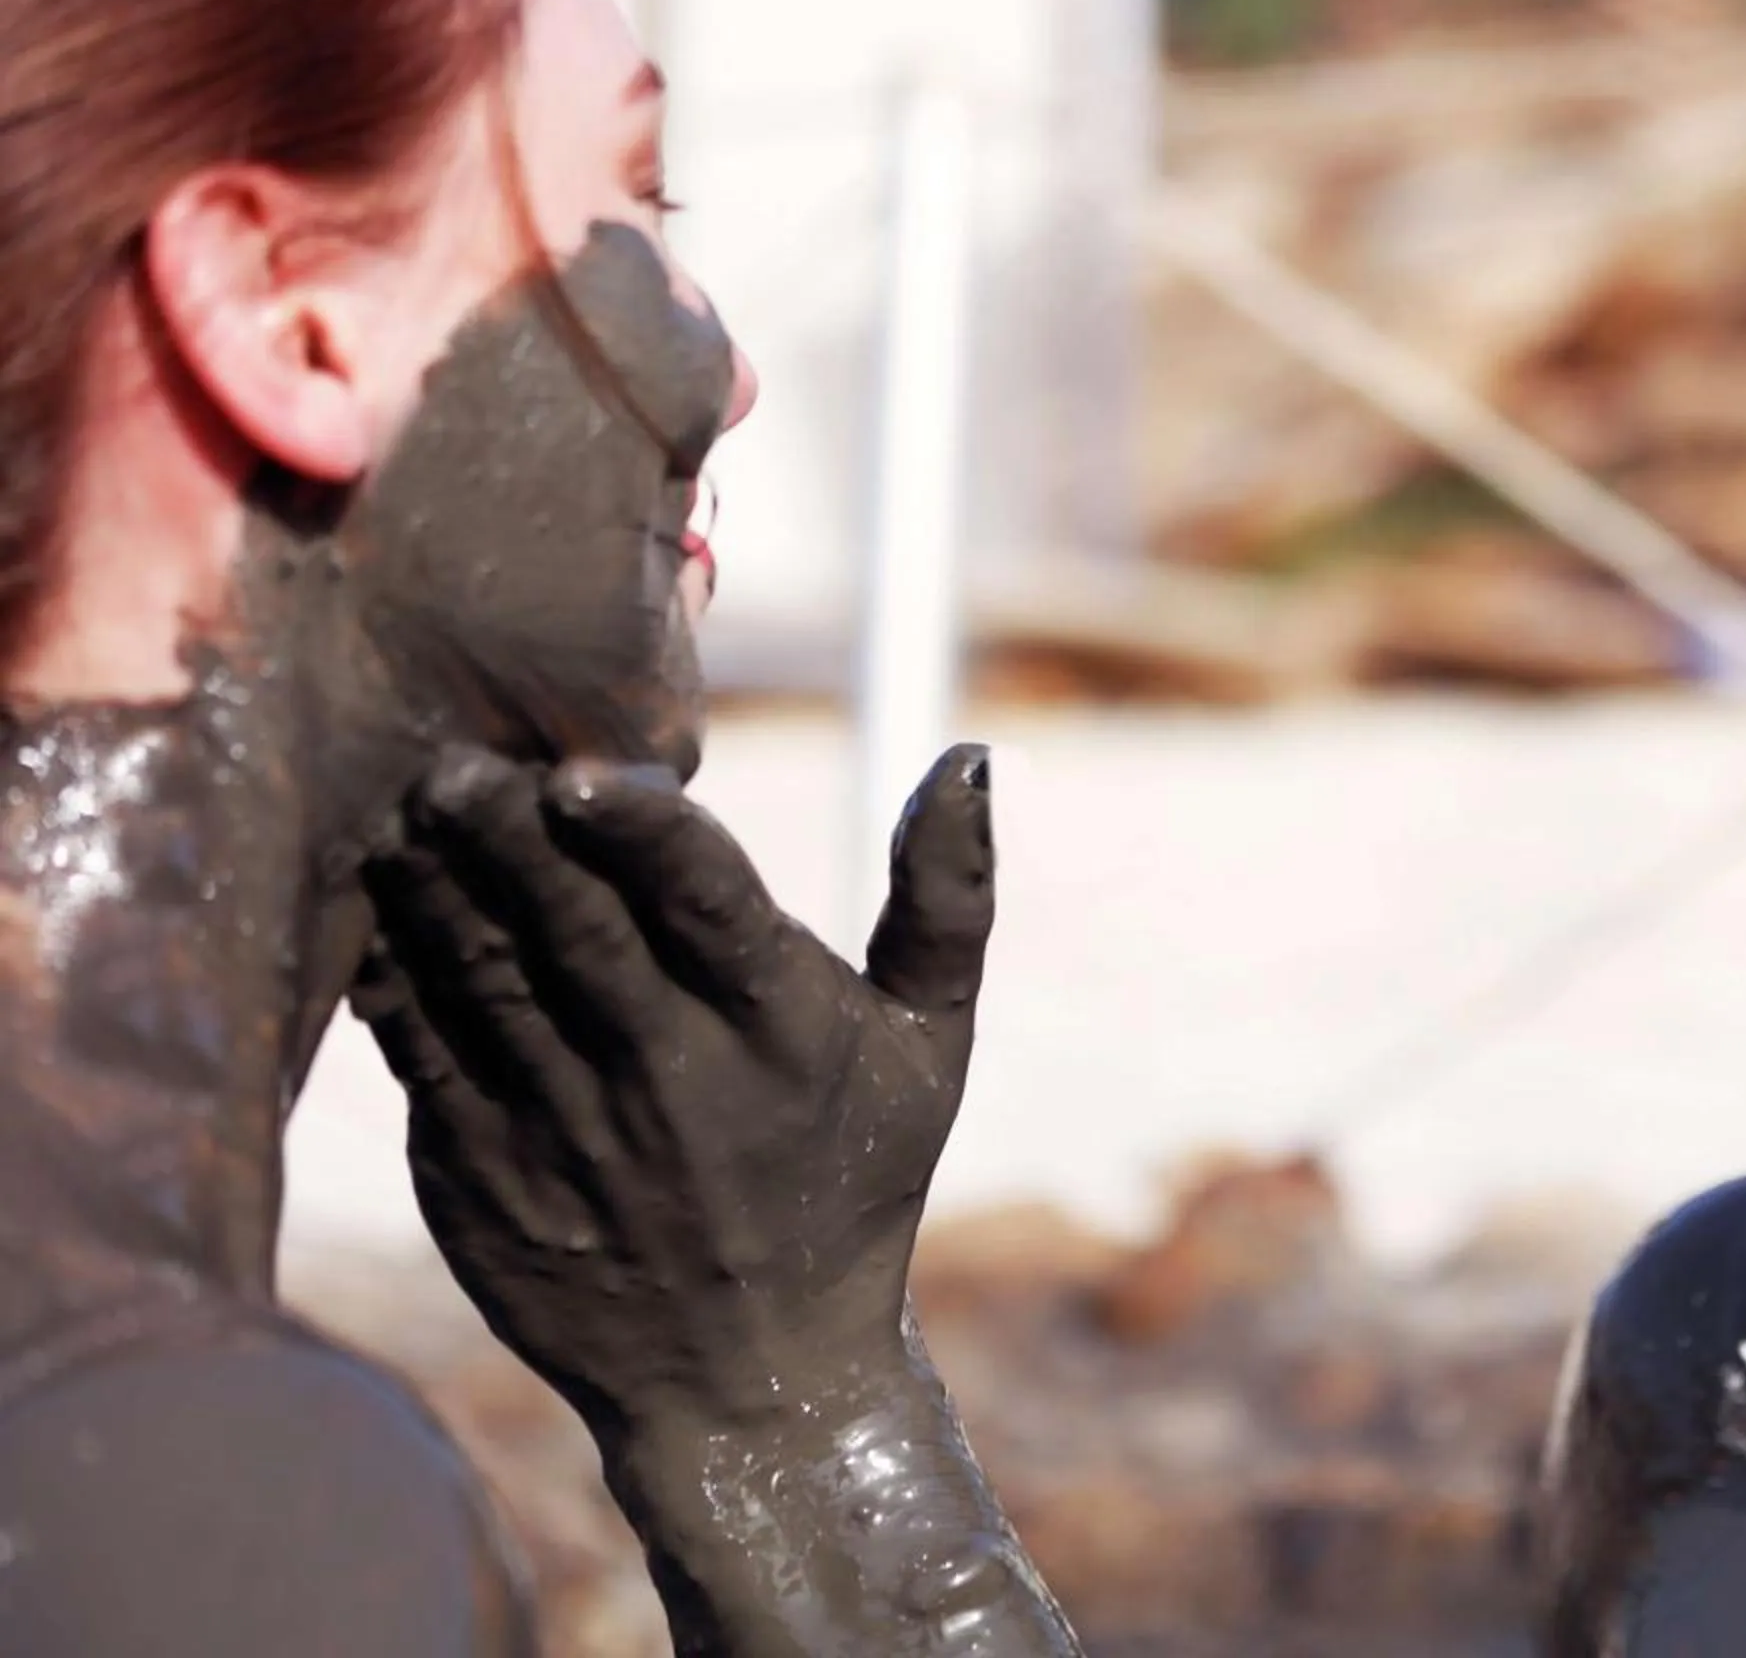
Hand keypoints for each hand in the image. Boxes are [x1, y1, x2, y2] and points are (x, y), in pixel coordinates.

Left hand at [353, 745, 1080, 1655]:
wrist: (751, 1382)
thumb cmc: (851, 1182)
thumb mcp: (930, 1045)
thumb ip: (946, 898)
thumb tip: (968, 754)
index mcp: (780, 1029)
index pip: (703, 904)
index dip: (637, 831)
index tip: (578, 770)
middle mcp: (668, 1079)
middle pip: (571, 928)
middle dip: (503, 834)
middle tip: (459, 764)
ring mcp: (564, 1133)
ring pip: (482, 979)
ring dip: (436, 886)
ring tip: (410, 807)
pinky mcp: (481, 1181)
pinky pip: (424, 1055)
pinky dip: (399, 975)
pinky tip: (386, 907)